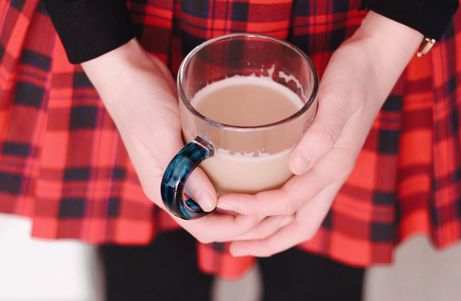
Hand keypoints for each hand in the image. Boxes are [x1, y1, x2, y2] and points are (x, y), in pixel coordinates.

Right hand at [81, 39, 261, 243]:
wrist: (130, 74)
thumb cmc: (140, 104)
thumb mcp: (161, 138)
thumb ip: (183, 173)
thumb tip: (211, 204)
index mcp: (164, 191)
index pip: (203, 228)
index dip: (235, 227)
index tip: (262, 212)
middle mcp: (176, 186)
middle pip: (216, 220)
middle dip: (246, 220)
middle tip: (277, 207)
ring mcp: (185, 170)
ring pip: (219, 199)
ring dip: (246, 202)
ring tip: (274, 192)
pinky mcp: (193, 153)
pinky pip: (219, 175)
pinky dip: (238, 180)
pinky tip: (258, 169)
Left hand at [218, 12, 423, 255]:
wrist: (372, 64)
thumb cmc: (354, 78)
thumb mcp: (338, 100)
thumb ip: (322, 134)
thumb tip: (297, 166)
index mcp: (332, 167)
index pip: (291, 202)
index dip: (257, 209)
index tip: (225, 204)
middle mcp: (328, 175)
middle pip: (298, 224)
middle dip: (266, 240)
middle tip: (233, 247)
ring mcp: (324, 168)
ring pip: (297, 214)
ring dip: (269, 229)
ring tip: (240, 236)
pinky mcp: (318, 157)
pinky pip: (297, 195)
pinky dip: (277, 208)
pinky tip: (258, 200)